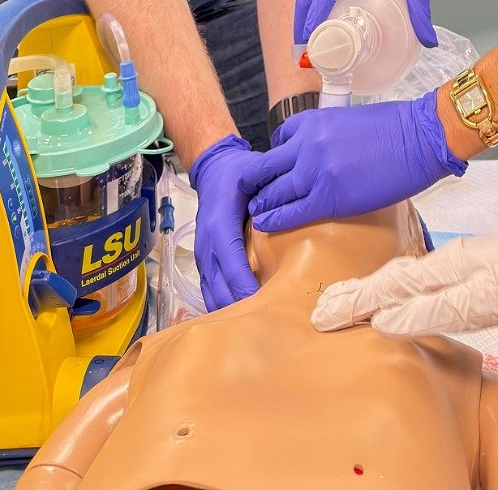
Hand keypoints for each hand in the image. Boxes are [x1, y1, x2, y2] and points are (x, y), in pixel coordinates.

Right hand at [188, 133, 262, 311]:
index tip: (266, 305)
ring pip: (212, 293)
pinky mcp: (204, 261)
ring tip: (257, 327)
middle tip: (268, 324)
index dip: (246, 286)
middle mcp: (207, 244)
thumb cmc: (239, 174)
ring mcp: (203, 255)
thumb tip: (294, 204)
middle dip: (241, 307)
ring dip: (231, 310)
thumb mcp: (255, 174)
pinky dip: (223, 304)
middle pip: (220, 286)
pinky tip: (242, 316)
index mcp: (219, 226)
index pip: (232, 264)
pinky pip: (209, 290)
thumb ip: (271, 190)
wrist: (214, 170)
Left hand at [238, 91, 465, 232]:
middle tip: (252, 194)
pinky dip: (275, 220)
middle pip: (268, 167)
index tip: (275, 168)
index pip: (279, 138)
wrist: (420, 138)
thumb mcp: (350, 120)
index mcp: (314, 121)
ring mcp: (316, 172)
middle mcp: (308, 145)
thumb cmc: (396, 127)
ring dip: (263, 203)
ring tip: (256, 212)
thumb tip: (323, 152)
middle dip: (257, 182)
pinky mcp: (329, 198)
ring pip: (274, 192)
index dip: (275, 156)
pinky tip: (265, 225)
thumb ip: (328, 135)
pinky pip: (291, 213)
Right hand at [311, 198, 497, 335]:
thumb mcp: (486, 299)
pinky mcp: (482, 268)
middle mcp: (450, 262)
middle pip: (392, 279)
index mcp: (445, 268)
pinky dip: (405, 288)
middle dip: (357, 294)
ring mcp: (466, 262)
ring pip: (409, 277)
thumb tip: (386, 322)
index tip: (322, 314)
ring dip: (377, 291)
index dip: (354, 304)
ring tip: (355, 301)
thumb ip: (435, 310)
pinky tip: (410, 295)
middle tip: (325, 307)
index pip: (387, 289)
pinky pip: (428, 279)